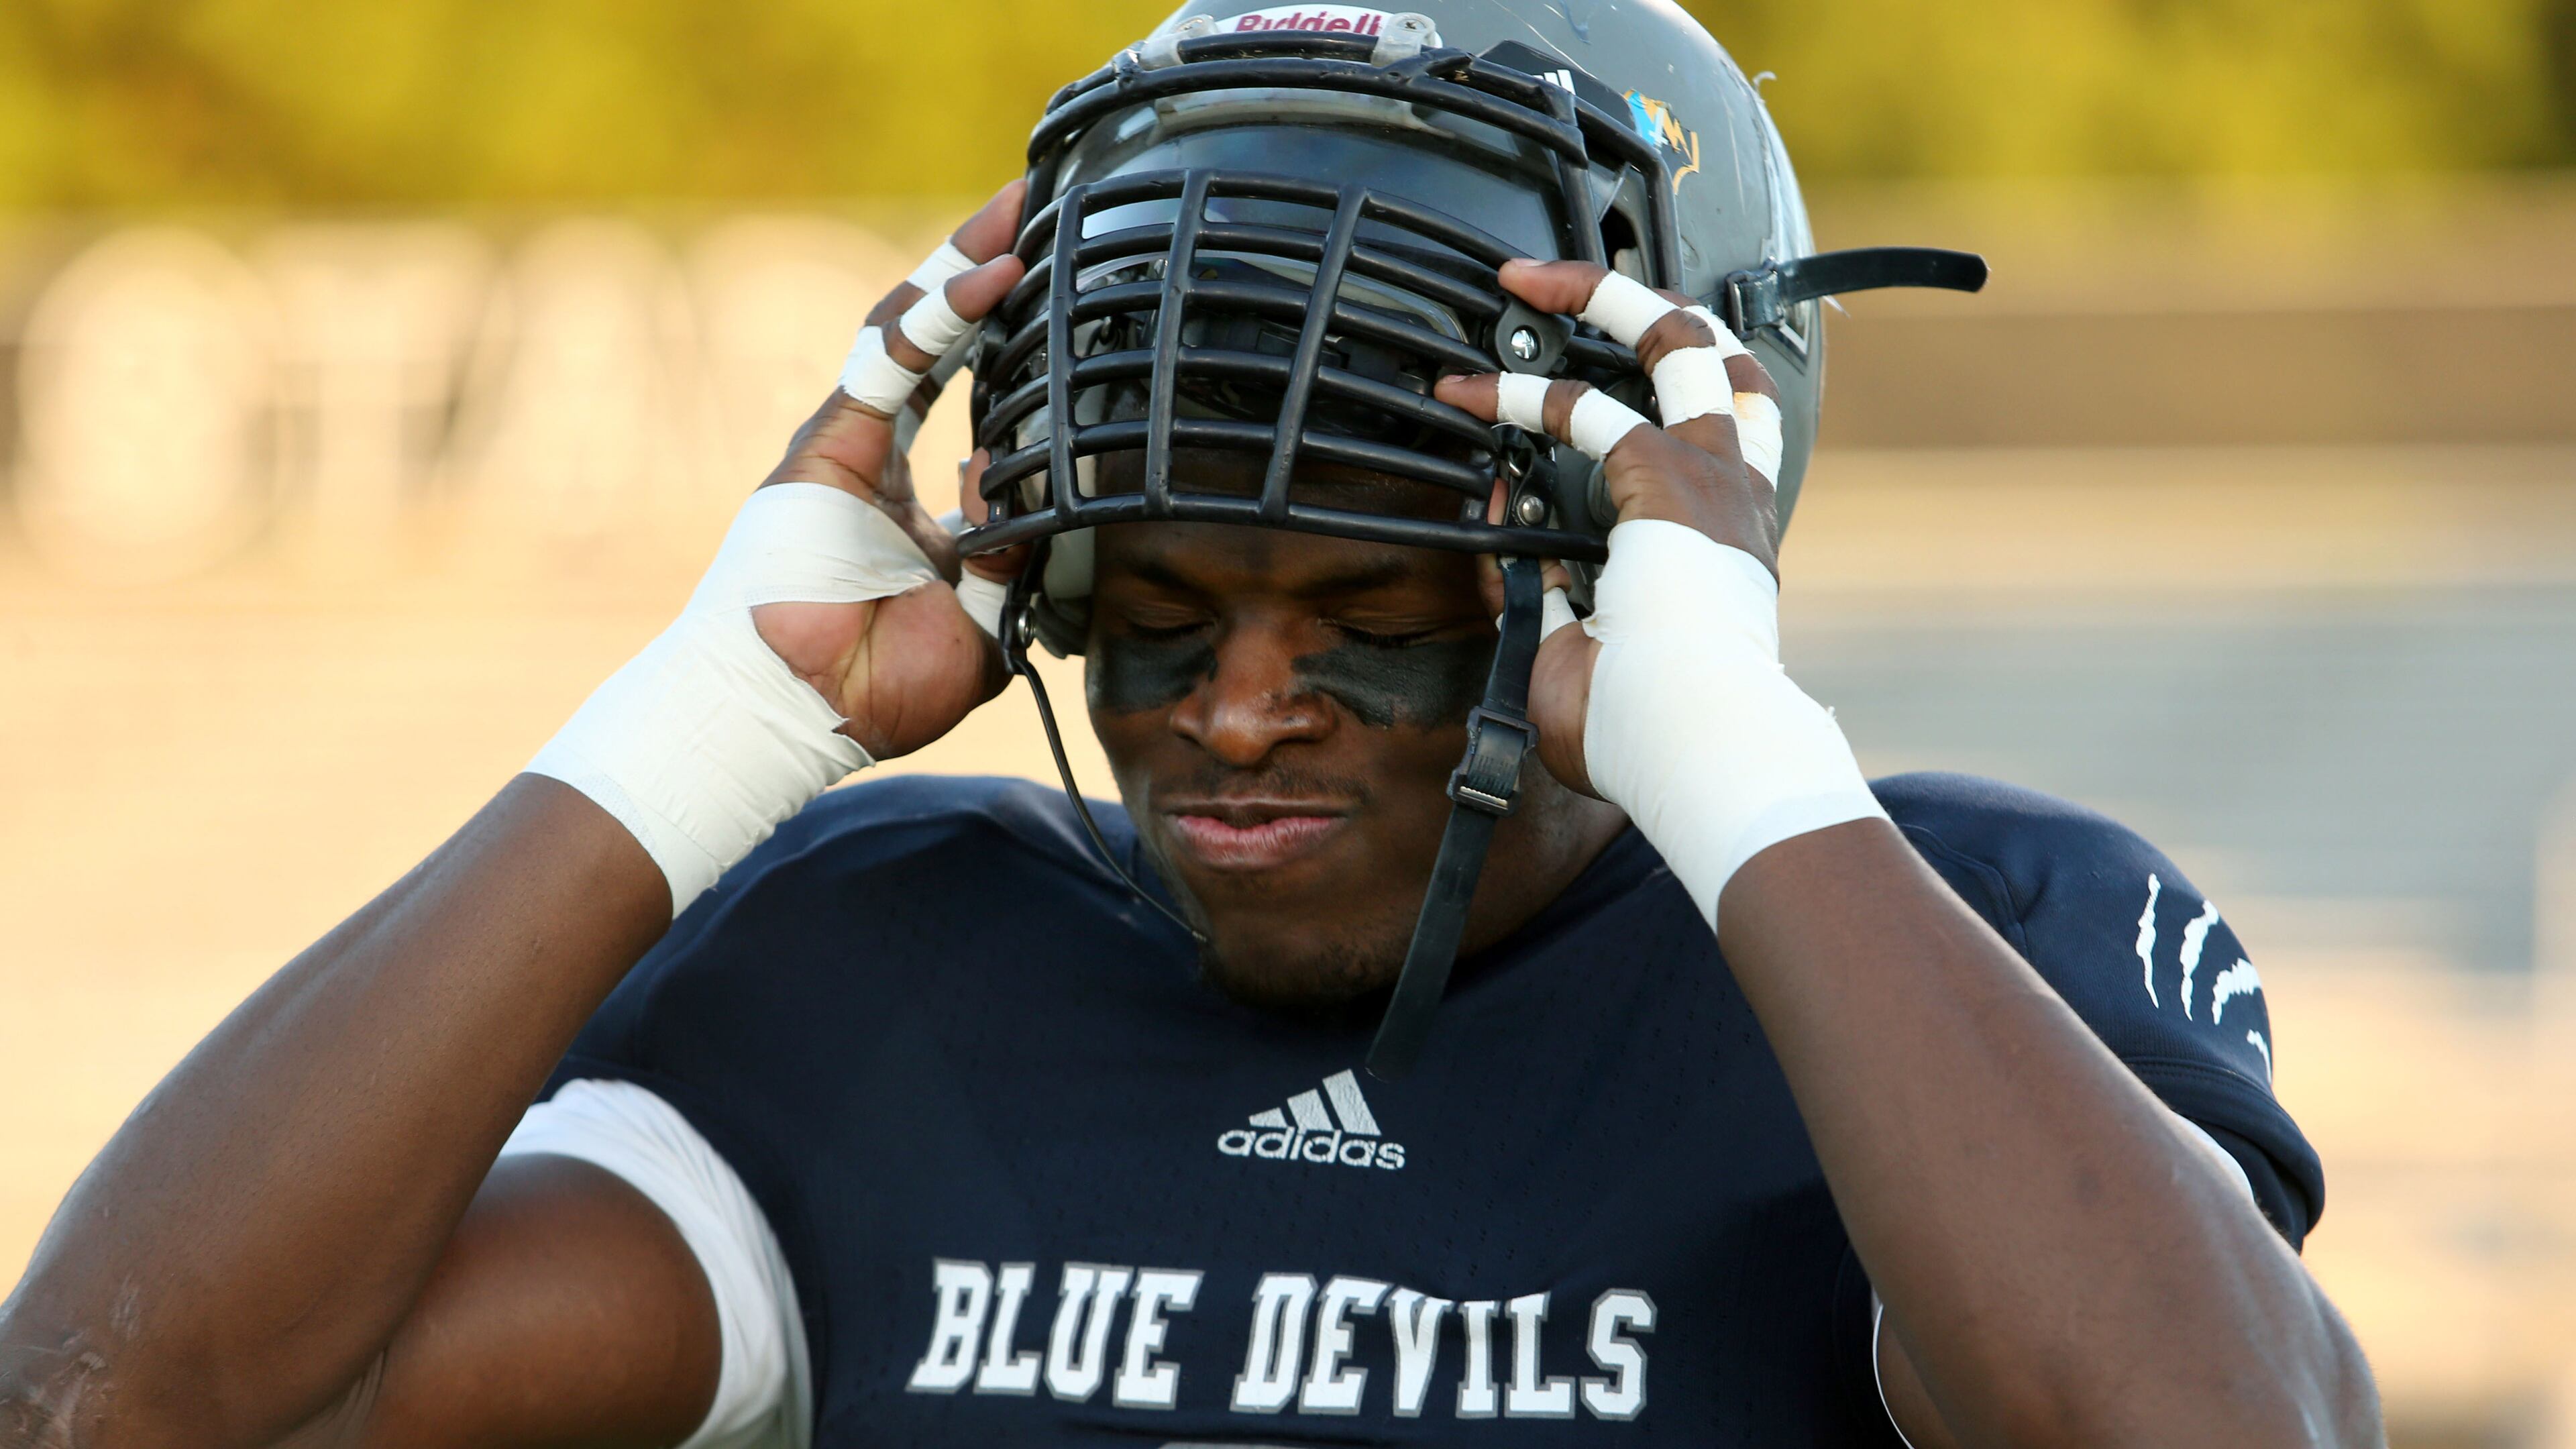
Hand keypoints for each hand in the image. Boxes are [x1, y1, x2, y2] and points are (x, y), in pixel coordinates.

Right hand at [751, 181, 1028, 759]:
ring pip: (914, 327)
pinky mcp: (826, 445)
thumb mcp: (983, 625)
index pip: (970, 399)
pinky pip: (891, 359)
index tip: (1066, 297)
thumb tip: (1031, 484)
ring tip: (1028, 207)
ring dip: (971, 261)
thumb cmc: (873, 690)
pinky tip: (1000, 270)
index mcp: (908, 501)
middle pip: (942, 342)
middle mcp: (874, 457)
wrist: (790, 719)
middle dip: (992, 274)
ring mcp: (846, 445)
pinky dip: (947, 312)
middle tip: (1052, 214)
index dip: (1014, 345)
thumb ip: (1012, 556)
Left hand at [1438, 258, 1784, 795]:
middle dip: (1638, 300)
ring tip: (1524, 282)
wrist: (1693, 748)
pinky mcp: (1671, 490)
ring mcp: (1713, 484)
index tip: (1593, 368)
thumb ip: (1549, 578)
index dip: (1660, 379)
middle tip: (1559, 283)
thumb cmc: (1649, 727)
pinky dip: (1529, 397)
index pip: (1719, 421)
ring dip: (1595, 297)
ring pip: (1680, 340)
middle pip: (1718, 353)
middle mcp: (1734, 495)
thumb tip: (1506, 515)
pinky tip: (1475, 395)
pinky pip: (1594, 414)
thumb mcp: (1585, 640)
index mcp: (1727, 535)